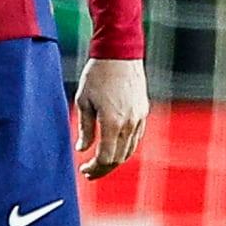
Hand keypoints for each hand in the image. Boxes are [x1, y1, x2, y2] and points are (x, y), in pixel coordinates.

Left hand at [74, 55, 148, 180]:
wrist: (120, 53)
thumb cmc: (97, 75)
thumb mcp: (83, 101)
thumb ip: (85, 128)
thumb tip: (82, 149)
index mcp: (112, 122)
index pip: (106, 157)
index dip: (94, 168)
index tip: (83, 169)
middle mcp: (129, 123)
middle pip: (118, 158)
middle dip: (103, 169)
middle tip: (89, 172)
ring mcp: (139, 118)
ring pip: (129, 150)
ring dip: (114, 160)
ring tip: (99, 163)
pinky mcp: (143, 112)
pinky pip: (136, 138)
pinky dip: (124, 148)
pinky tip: (113, 147)